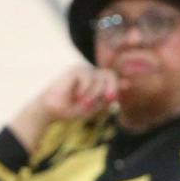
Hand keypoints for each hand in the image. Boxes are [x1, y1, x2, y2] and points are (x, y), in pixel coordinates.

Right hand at [9, 65, 124, 152]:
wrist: (52, 110)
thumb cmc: (71, 110)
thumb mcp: (93, 107)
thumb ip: (108, 97)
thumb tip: (126, 84)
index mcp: (96, 82)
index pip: (112, 79)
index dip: (119, 83)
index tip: (127, 86)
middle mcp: (91, 74)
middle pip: (110, 75)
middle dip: (112, 87)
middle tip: (109, 99)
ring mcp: (83, 71)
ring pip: (100, 79)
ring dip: (95, 95)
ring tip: (84, 105)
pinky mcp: (75, 70)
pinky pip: (89, 78)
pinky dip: (86, 90)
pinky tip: (77, 96)